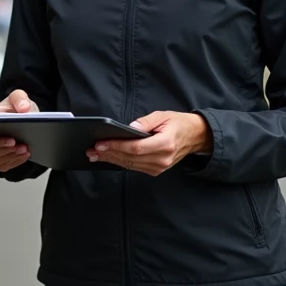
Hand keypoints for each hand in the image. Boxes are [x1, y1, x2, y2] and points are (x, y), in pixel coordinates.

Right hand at [0, 89, 37, 171]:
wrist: (24, 122)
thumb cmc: (13, 109)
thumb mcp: (17, 97)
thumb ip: (19, 98)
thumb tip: (23, 109)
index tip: (5, 137)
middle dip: (1, 147)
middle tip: (16, 142)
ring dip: (11, 154)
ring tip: (25, 147)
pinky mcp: (0, 162)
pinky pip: (6, 165)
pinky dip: (16, 160)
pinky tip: (26, 153)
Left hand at [87, 111, 212, 175]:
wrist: (195, 137)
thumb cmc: (178, 124)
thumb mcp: (162, 115)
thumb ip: (145, 122)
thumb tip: (130, 127)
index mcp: (165, 144)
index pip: (135, 148)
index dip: (116, 146)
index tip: (100, 144)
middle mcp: (162, 158)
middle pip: (130, 158)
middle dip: (108, 154)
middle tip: (91, 151)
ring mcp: (160, 167)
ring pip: (130, 165)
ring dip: (111, 160)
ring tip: (95, 155)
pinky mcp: (157, 170)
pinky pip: (135, 168)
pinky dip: (121, 163)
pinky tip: (109, 158)